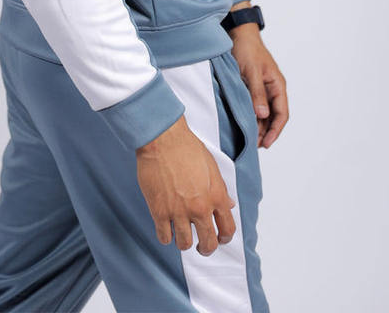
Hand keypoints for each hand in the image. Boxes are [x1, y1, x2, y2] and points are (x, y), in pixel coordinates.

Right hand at [136, 115, 236, 253]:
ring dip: (184, 242)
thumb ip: (220, 188)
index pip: (228, 228)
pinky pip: (164, 237)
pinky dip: (165, 236)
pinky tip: (165, 227)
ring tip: (180, 234)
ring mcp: (179, 211)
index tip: (219, 239)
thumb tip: (229, 204)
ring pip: (185, 244)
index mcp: (216, 196)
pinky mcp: (159, 211)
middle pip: (208, 243)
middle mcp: (200, 207)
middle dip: (206, 248)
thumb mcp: (212, 166)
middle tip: (201, 247)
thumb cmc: (187, 147)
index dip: (224, 237)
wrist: (164, 139)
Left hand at [228, 25, 288, 148]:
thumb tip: (263, 116)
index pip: (282, 114)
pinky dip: (250, 116)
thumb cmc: (247, 49)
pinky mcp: (251, 88)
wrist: (238, 34)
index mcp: (278, 86)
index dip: (275, 131)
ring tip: (248, 139)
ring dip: (257, 126)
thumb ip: (257, 93)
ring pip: (263, 113)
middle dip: (265, 132)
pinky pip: (254, 106)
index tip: (265, 143)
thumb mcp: (252, 72)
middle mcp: (272, 89)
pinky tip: (243, 124)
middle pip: (273, 117)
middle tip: (253, 146)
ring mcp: (262, 89)